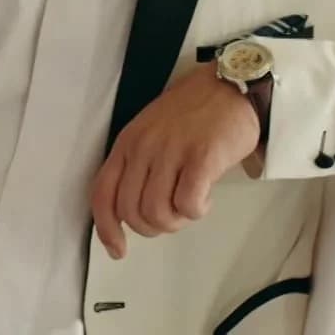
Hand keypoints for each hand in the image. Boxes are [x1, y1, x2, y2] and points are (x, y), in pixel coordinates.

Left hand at [89, 64, 260, 259]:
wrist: (232, 85)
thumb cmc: (194, 111)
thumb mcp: (151, 131)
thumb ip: (137, 165)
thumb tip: (133, 212)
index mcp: (127, 142)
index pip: (102, 194)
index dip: (107, 229)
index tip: (118, 249)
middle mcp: (144, 147)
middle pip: (131, 211)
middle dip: (152, 227)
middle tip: (172, 217)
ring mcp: (172, 151)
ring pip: (158, 213)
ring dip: (176, 221)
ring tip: (190, 205)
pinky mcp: (201, 157)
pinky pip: (188, 204)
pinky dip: (196, 211)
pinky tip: (205, 198)